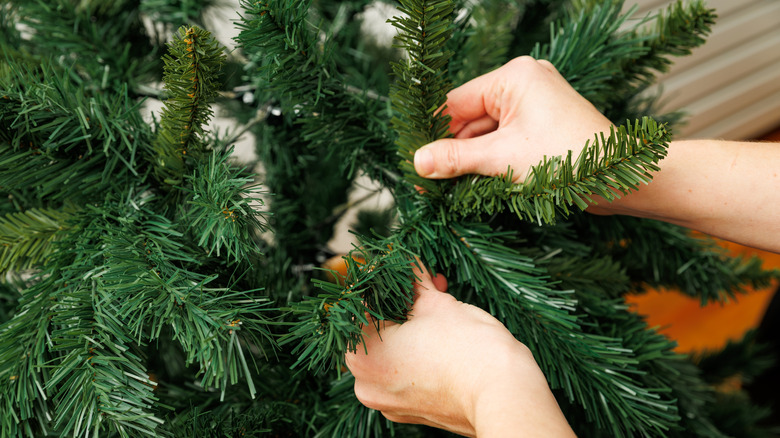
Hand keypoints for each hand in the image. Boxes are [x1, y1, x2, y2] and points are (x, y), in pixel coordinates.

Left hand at [345, 262, 574, 436]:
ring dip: (412, 325)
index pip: (361, 306)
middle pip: (376, 330)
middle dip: (402, 303)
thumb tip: (406, 263)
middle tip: (425, 283)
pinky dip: (418, 352)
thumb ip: (413, 281)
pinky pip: (405, 373)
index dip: (384, 281)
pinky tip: (441, 332)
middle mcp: (366, 384)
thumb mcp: (437, 303)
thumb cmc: (469, 351)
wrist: (506, 397)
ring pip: (392, 352)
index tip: (400, 268)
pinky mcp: (412, 411)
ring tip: (439, 302)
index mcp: (361, 356)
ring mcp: (389, 402)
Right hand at [413, 56, 612, 182]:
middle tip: (432, 184)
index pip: (457, 103)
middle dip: (457, 152)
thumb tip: (418, 161)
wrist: (624, 178)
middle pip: (471, 119)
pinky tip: (482, 184)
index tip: (418, 163)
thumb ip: (456, 158)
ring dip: (475, 161)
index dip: (437, 134)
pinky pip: (507, 140)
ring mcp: (536, 106)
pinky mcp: (544, 127)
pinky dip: (494, 162)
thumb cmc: (569, 159)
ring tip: (456, 189)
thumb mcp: (502, 159)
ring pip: (488, 134)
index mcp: (514, 78)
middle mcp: (525, 84)